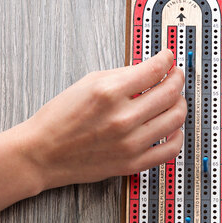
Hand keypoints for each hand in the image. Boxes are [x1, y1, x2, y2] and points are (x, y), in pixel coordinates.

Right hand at [23, 49, 186, 189]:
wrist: (41, 153)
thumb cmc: (60, 118)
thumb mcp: (87, 83)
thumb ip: (123, 75)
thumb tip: (151, 69)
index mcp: (109, 93)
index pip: (154, 70)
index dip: (166, 60)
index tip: (168, 58)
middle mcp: (122, 118)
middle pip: (170, 93)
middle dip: (177, 79)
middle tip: (175, 76)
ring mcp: (130, 143)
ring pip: (175, 118)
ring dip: (180, 104)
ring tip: (174, 100)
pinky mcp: (132, 163)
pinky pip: (170, 150)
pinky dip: (178, 135)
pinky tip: (173, 128)